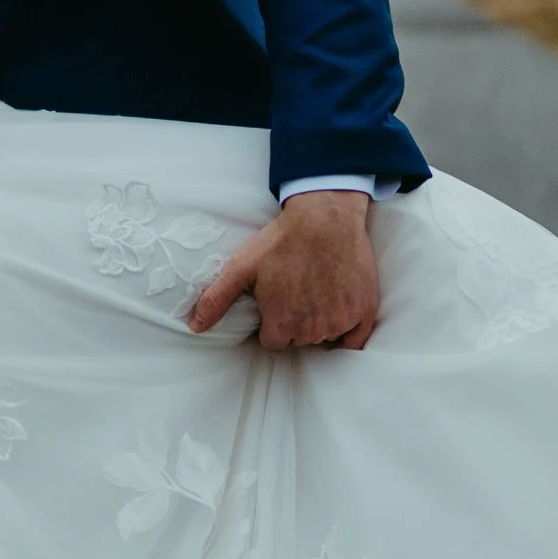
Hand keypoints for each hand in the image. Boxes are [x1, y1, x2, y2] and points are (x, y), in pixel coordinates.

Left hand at [188, 190, 379, 352]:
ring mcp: (340, 321)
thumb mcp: (241, 267)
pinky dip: (348, 331)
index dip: (272, 321)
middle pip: (299, 339)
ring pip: (325, 337)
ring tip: (316, 291)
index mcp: (281, 324)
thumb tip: (194, 326)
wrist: (325, 218)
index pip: (273, 341)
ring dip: (320, 322)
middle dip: (295, 321)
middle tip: (296, 290)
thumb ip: (216, 300)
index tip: (276, 301)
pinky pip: (355, 340)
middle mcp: (311, 330)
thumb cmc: (281, 241)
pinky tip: (338, 310)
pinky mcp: (363, 312)